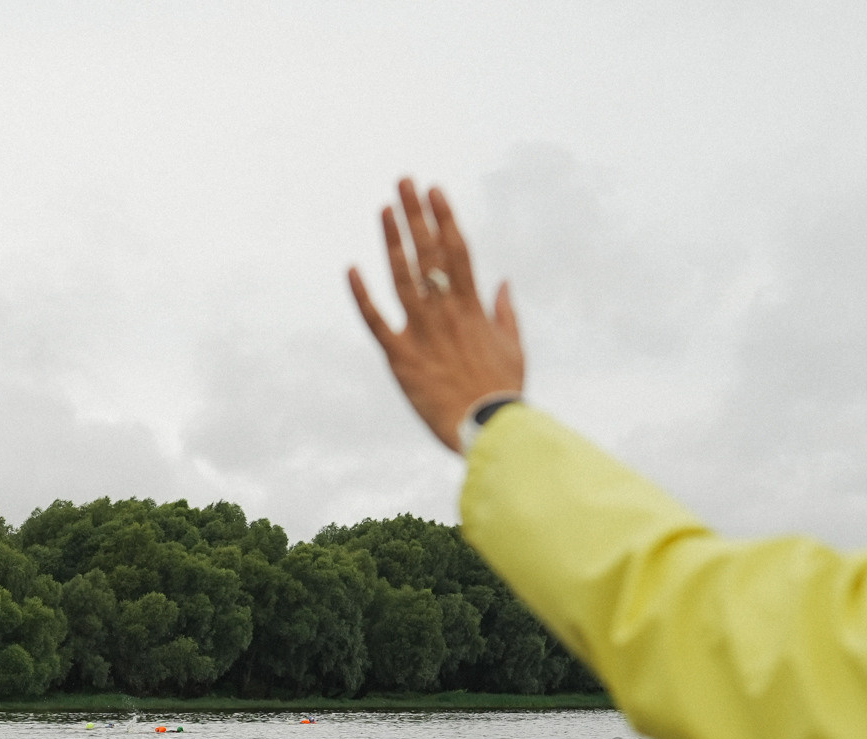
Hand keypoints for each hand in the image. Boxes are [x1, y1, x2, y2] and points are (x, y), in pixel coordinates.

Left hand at [349, 179, 524, 452]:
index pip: (458, 251)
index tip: (434, 190)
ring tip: (384, 209)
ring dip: (393, 241)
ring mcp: (421, 333)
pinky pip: (376, 322)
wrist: (486, 429)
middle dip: (416, 215)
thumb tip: (503, 283)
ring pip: (404, 278)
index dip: (445, 218)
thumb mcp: (514, 347)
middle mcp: (446, 312)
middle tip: (403, 182)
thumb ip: (505, 312)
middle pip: (430, 254)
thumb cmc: (501, 392)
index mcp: (472, 307)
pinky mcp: (400, 357)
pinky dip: (362, 296)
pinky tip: (351, 269)